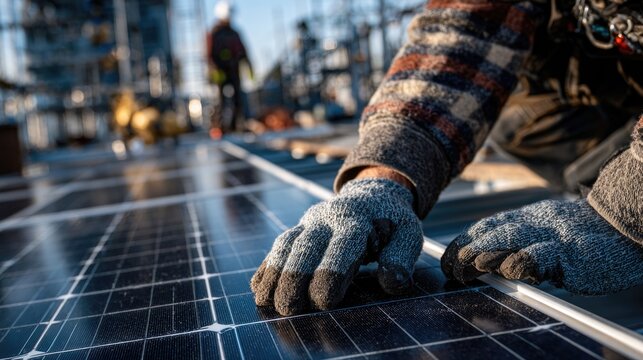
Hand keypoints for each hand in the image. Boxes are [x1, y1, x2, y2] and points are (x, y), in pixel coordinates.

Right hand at [251, 178, 422, 314]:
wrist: (371, 194)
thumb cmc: (391, 221)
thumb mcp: (408, 233)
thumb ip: (401, 257)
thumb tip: (392, 282)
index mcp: (356, 219)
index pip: (341, 245)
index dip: (330, 272)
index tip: (323, 301)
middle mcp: (327, 218)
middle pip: (305, 246)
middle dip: (294, 277)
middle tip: (289, 308)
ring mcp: (309, 222)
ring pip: (285, 244)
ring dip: (274, 273)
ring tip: (267, 301)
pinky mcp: (298, 229)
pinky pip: (278, 246)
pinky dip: (266, 266)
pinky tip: (259, 288)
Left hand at [441, 199, 642, 294]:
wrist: (630, 227)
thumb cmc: (588, 237)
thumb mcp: (550, 232)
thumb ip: (522, 244)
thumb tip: (487, 265)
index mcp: (530, 217)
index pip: (488, 226)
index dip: (464, 241)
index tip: (448, 259)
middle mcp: (537, 222)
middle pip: (493, 231)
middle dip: (467, 249)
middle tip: (451, 268)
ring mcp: (554, 235)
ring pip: (510, 238)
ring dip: (484, 254)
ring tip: (466, 267)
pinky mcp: (572, 253)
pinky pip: (541, 255)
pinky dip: (521, 262)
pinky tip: (508, 271)